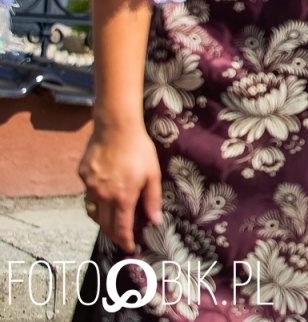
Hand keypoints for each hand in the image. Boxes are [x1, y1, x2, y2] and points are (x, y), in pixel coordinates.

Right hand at [79, 123, 163, 251]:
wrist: (116, 128)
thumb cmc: (139, 150)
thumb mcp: (153, 174)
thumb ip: (152, 199)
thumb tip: (155, 221)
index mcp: (122, 198)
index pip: (121, 228)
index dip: (125, 241)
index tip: (128, 248)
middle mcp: (102, 196)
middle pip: (104, 224)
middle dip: (113, 234)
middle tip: (121, 238)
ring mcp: (90, 187)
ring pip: (93, 211)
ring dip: (102, 219)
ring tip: (112, 220)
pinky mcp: (82, 176)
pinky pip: (88, 194)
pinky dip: (96, 198)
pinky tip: (105, 193)